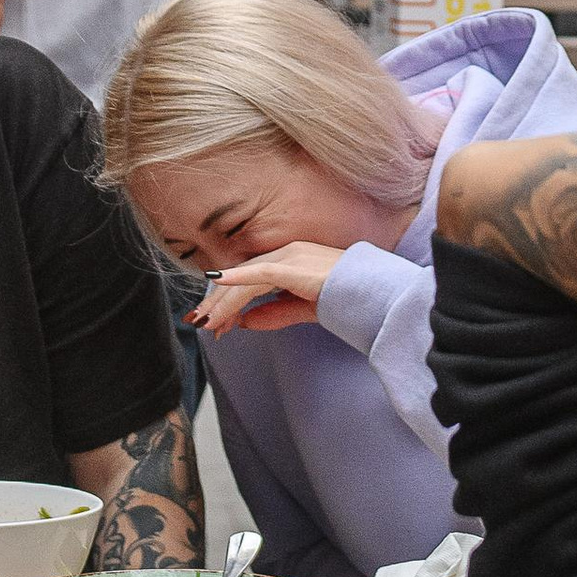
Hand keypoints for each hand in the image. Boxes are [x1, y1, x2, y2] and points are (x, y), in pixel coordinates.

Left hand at [190, 243, 342, 335]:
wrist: (376, 293)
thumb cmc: (348, 297)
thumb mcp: (304, 308)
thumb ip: (276, 314)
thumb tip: (245, 322)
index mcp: (290, 259)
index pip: (249, 279)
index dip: (227, 300)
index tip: (213, 322)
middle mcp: (287, 253)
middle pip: (241, 277)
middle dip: (219, 303)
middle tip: (200, 324)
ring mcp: (290, 257)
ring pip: (245, 279)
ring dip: (223, 302)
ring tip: (207, 322)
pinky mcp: (294, 266)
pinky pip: (260, 273)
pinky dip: (236, 279)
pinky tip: (218, 284)